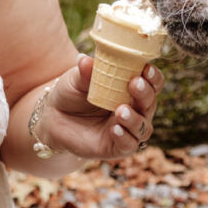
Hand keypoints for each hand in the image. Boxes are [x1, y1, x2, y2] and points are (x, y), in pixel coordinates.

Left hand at [40, 54, 164, 158]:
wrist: (54, 118)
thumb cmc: (71, 94)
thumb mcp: (76, 80)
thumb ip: (84, 72)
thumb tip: (84, 60)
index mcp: (131, 89)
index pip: (152, 83)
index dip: (153, 76)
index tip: (146, 69)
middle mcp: (134, 109)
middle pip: (150, 103)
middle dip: (145, 94)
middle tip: (134, 84)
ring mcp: (127, 129)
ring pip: (143, 127)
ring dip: (135, 119)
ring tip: (121, 110)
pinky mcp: (117, 147)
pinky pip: (129, 145)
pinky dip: (124, 137)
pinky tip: (115, 129)